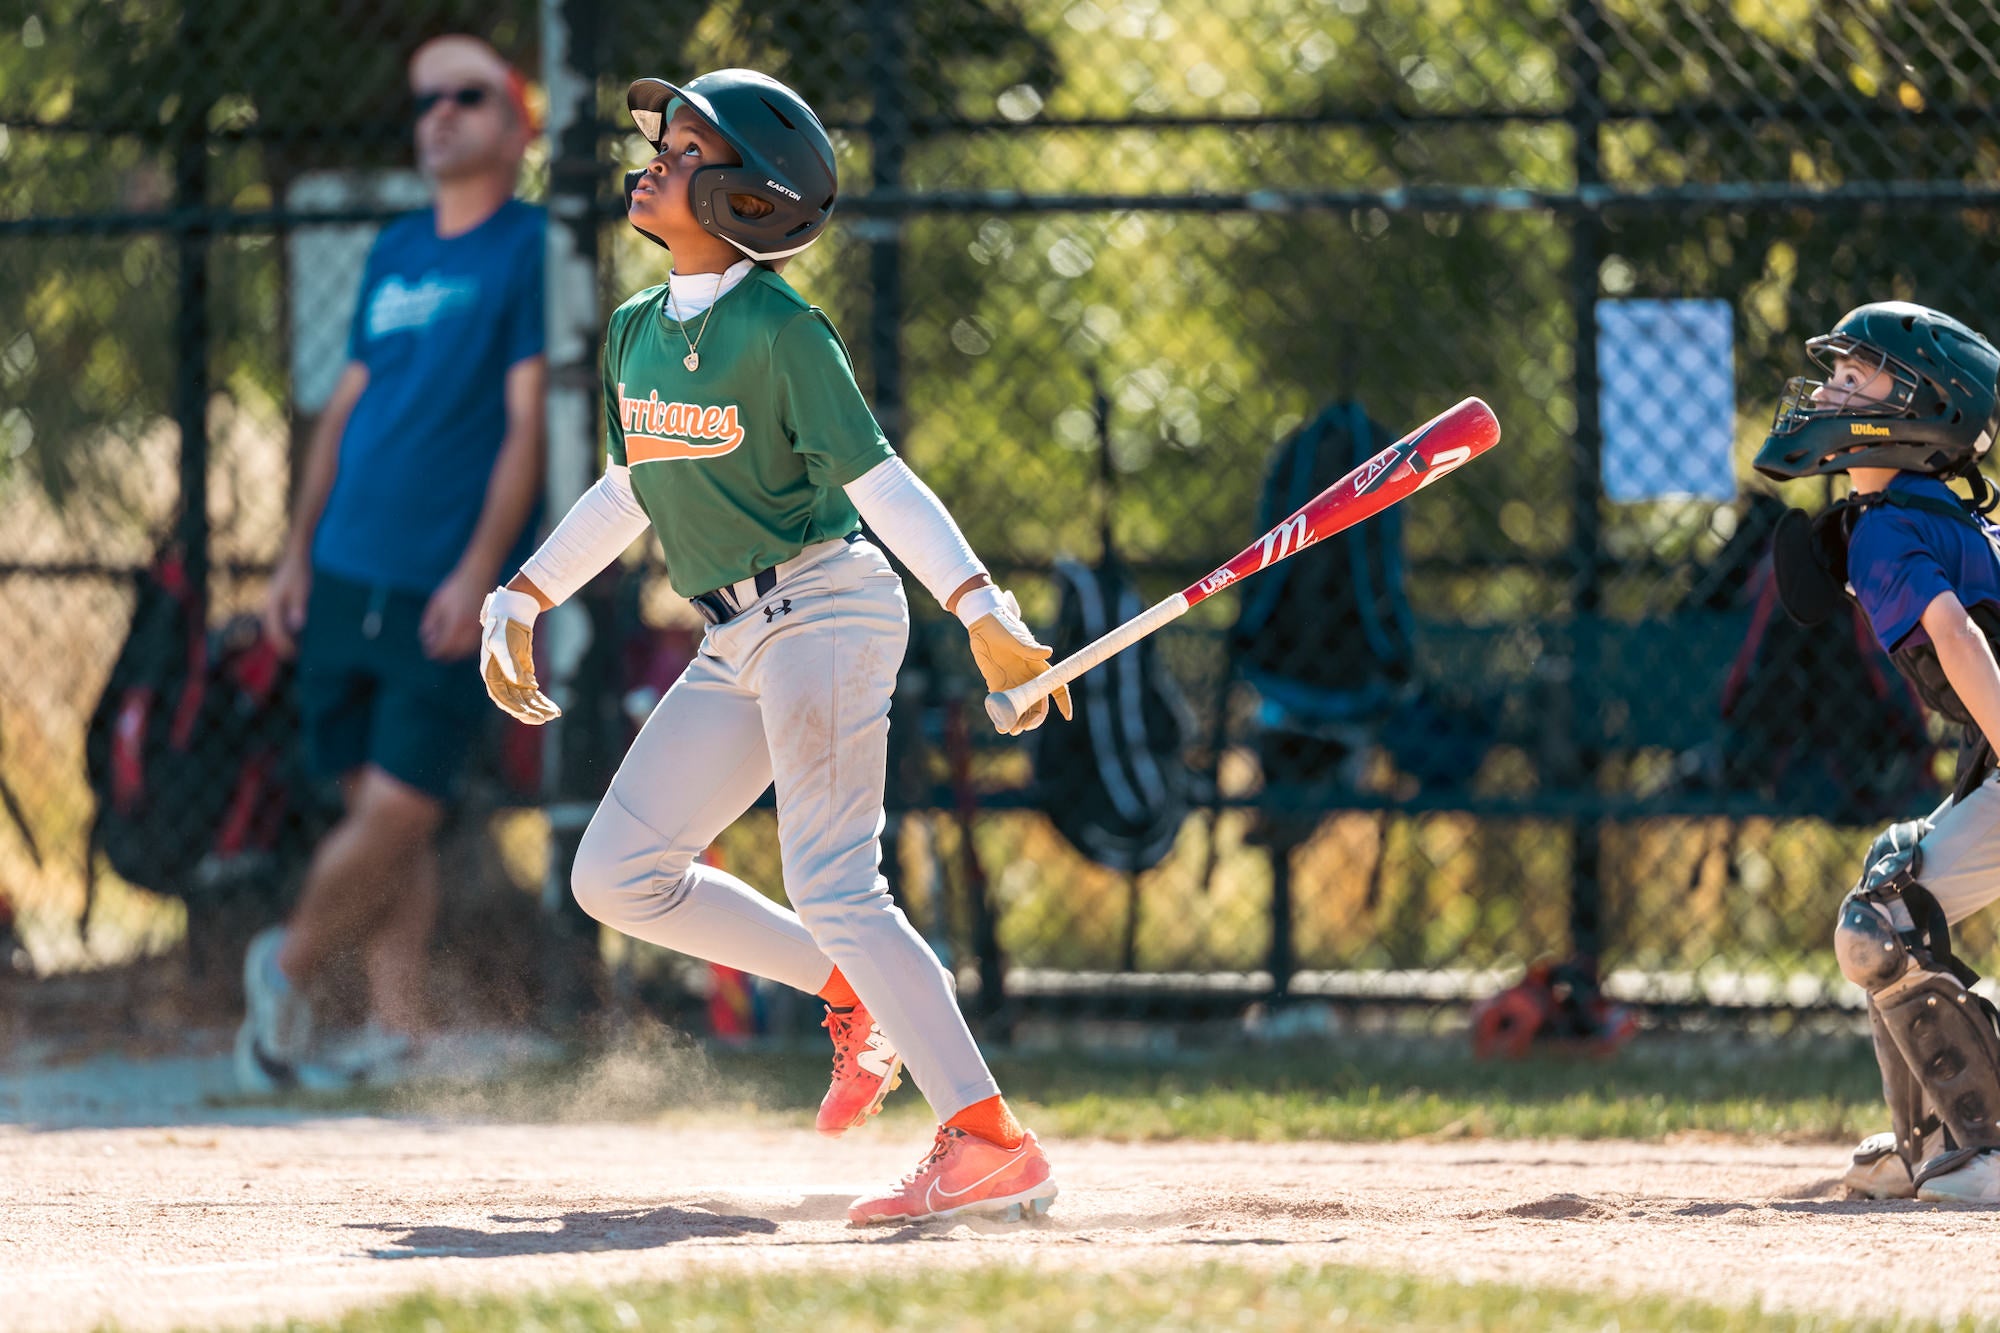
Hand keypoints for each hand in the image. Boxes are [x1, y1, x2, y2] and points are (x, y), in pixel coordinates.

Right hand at [262, 552, 310, 657]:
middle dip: (280, 644)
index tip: (291, 655)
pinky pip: (277, 619)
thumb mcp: (301, 590)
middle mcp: (268, 604)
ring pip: (273, 625)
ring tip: (292, 648)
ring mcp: (271, 602)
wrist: (295, 556)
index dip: (282, 644)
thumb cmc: (299, 572)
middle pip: (271, 630)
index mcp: (272, 604)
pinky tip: (293, 633)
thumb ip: (298, 607)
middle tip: (292, 656)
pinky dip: (283, 628)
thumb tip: (296, 626)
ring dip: (281, 637)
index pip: (274, 630)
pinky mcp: (277, 600)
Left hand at [421, 566, 487, 660]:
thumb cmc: (455, 586)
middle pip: (456, 652)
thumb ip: (430, 622)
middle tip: (437, 653)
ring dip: (457, 652)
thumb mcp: (437, 602)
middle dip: (445, 654)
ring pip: (468, 650)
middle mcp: (469, 628)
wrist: (478, 574)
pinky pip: (476, 643)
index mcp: (455, 623)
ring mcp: (480, 627)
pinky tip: (460, 642)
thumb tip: (425, 638)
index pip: (444, 646)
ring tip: (448, 648)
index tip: (429, 652)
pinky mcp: (486, 625)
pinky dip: (467, 647)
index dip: (435, 651)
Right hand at [479, 589, 561, 724]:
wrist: (510, 613)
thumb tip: (523, 684)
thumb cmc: (503, 626)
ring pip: (525, 699)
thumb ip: (511, 664)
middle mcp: (500, 679)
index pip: (502, 698)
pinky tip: (552, 707)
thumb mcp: (504, 643)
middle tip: (547, 718)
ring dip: (538, 708)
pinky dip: (541, 700)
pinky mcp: (522, 675)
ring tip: (554, 714)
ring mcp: (511, 678)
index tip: (530, 716)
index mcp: (490, 674)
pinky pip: (532, 692)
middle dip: (530, 711)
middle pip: (515, 702)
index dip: (515, 708)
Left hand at [961, 587, 1071, 735]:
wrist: (982, 623)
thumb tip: (1047, 652)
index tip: (1067, 716)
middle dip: (1034, 719)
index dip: (1064, 702)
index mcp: (1037, 667)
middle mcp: (1027, 678)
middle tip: (1022, 728)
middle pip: (1038, 704)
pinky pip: (1004, 705)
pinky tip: (999, 726)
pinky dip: (1003, 717)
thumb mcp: (1015, 637)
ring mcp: (1013, 682)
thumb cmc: (1002, 626)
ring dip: (1019, 722)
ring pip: (1022, 708)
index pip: (1056, 686)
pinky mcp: (997, 684)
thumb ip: (1028, 647)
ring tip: (1009, 730)